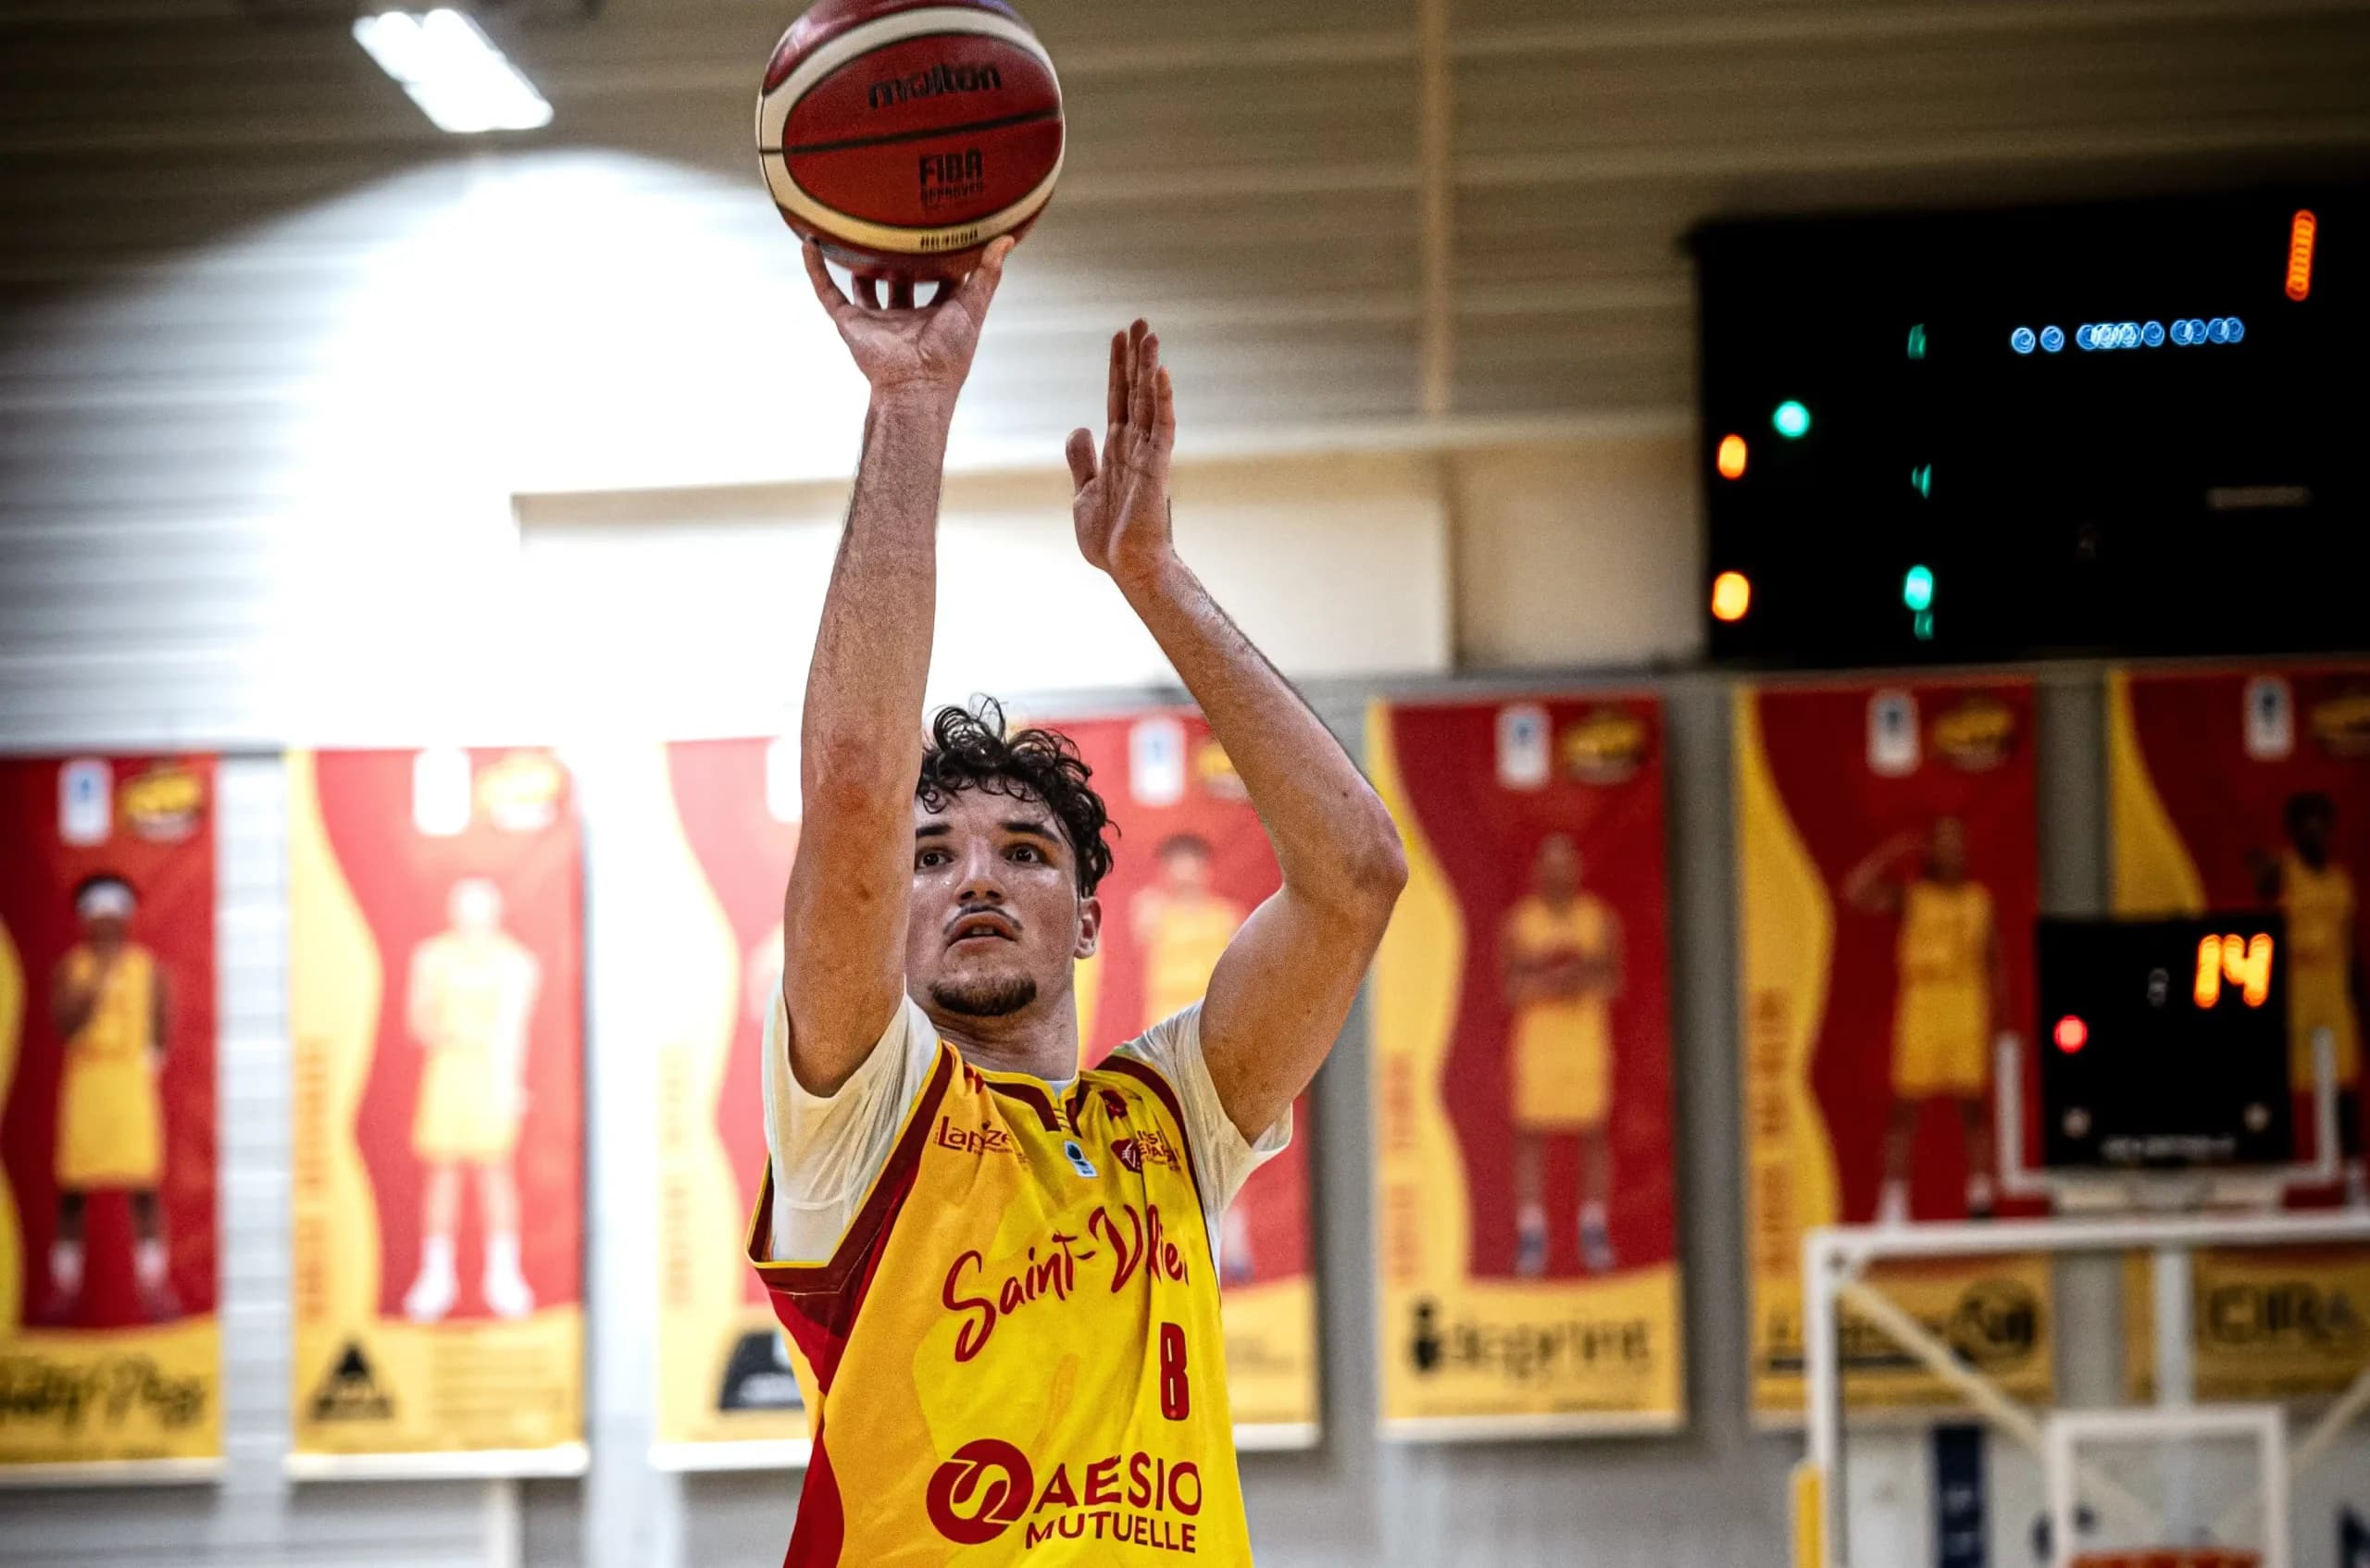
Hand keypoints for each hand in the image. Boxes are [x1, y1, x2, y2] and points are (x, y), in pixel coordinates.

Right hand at [803, 238, 1011, 402]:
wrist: (916, 384)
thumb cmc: (949, 353)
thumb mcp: (973, 307)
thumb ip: (988, 275)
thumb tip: (1006, 239)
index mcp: (935, 314)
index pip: (938, 280)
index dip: (940, 258)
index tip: (940, 229)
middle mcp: (905, 316)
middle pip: (899, 280)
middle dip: (899, 257)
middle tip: (897, 223)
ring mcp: (876, 320)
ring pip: (864, 285)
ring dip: (858, 263)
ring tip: (854, 232)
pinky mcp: (850, 323)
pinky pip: (828, 293)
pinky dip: (816, 270)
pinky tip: (809, 244)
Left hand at [1066, 320, 1175, 582]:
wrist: (1127, 567)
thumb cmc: (1109, 538)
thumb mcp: (1084, 491)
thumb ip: (1081, 459)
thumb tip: (1078, 427)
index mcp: (1117, 449)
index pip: (1117, 398)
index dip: (1117, 367)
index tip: (1119, 336)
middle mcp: (1135, 446)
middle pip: (1135, 391)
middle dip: (1136, 356)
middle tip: (1140, 321)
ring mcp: (1148, 456)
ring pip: (1150, 402)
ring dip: (1150, 369)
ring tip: (1151, 335)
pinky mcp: (1157, 469)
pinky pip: (1162, 429)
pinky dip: (1162, 401)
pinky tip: (1160, 375)